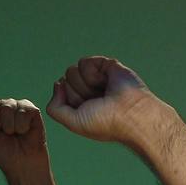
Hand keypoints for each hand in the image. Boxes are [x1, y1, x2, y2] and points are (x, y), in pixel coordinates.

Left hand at [0, 97, 47, 173]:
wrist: (23, 161)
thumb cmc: (1, 150)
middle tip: (2, 134)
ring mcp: (12, 104)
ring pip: (6, 108)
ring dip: (9, 127)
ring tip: (14, 133)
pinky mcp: (29, 107)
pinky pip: (22, 113)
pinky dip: (22, 127)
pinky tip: (24, 130)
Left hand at [45, 56, 159, 144]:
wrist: (131, 113)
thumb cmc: (104, 122)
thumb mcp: (72, 122)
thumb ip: (54, 108)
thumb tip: (57, 84)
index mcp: (78, 104)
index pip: (59, 92)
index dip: (70, 100)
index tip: (86, 109)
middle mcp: (86, 90)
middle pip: (65, 80)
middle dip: (77, 91)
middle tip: (96, 101)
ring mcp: (96, 77)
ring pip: (72, 70)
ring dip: (85, 83)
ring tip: (103, 92)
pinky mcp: (106, 65)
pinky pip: (85, 62)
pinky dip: (93, 73)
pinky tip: (106, 81)